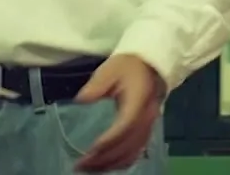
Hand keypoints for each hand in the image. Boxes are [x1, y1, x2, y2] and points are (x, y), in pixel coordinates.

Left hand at [73, 54, 165, 171]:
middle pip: (128, 145)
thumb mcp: (110, 69)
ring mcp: (148, 127)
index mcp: (139, 101)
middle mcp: (147, 118)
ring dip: (110, 164)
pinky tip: (104, 166)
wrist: (149, 66)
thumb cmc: (127, 67)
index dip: (109, 140)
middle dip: (104, 159)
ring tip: (88, 169)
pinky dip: (120, 163)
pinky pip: (135, 153)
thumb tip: (82, 100)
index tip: (90, 150)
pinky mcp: (145, 132)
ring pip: (132, 153)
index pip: (125, 126)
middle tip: (80, 165)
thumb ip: (96, 85)